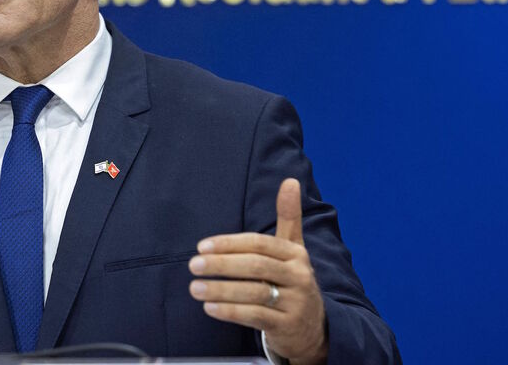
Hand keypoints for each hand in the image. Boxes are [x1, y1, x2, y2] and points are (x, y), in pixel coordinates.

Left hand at [189, 178, 327, 364]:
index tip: (202, 246)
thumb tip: (289, 181)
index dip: (229, 244)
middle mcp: (298, 276)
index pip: (258, 244)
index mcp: (295, 254)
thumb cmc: (292, 281)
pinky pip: (256, 317)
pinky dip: (231, 312)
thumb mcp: (294, 249)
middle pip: (255, 266)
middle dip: (221, 264)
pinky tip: (210, 308)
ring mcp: (295, 302)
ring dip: (221, 290)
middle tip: (193, 265)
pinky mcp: (287, 326)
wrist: (314, 327)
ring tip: (195, 287)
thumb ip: (289, 216)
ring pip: (254, 293)